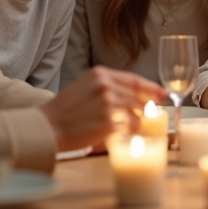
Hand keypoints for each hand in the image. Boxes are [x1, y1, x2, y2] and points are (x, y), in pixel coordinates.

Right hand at [41, 66, 164, 151]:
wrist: (46, 127)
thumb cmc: (63, 110)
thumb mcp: (83, 86)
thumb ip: (106, 86)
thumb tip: (133, 96)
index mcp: (100, 74)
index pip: (134, 79)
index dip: (151, 87)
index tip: (161, 93)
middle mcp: (106, 86)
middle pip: (138, 97)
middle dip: (146, 108)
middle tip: (149, 115)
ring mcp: (108, 104)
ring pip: (136, 114)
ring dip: (137, 122)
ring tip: (131, 127)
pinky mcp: (108, 122)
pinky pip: (130, 127)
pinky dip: (131, 132)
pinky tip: (127, 134)